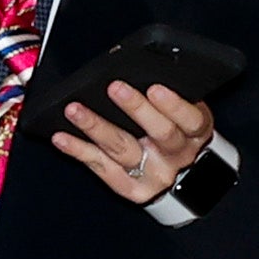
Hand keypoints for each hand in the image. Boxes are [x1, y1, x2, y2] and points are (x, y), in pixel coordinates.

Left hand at [50, 81, 214, 205]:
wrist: (185, 181)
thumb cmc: (177, 134)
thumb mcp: (186, 115)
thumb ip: (171, 98)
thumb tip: (139, 70)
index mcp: (196, 133)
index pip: (191, 120)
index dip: (173, 105)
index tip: (154, 87)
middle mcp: (178, 156)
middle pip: (160, 133)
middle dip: (136, 109)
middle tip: (114, 88)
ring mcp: (154, 175)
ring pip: (123, 149)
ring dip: (96, 127)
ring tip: (74, 110)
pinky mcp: (131, 189)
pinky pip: (100, 168)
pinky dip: (78, 151)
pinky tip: (62, 137)